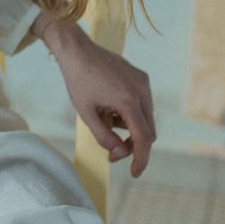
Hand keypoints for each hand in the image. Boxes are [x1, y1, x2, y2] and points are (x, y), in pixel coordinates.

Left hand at [42, 19, 156, 176]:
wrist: (77, 50)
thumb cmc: (78, 80)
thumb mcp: (87, 114)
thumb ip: (104, 137)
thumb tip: (120, 154)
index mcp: (128, 101)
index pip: (143, 139)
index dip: (141, 159)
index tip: (134, 173)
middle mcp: (142, 90)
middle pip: (148, 131)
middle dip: (133, 145)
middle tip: (112, 151)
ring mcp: (143, 82)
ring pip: (146, 118)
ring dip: (130, 128)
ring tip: (105, 119)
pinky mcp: (141, 77)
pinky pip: (142, 104)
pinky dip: (130, 114)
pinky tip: (110, 107)